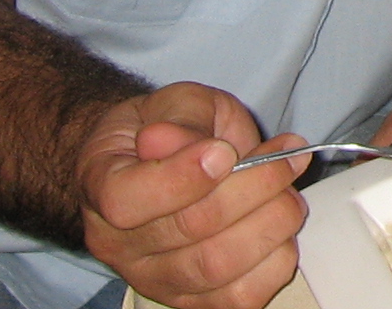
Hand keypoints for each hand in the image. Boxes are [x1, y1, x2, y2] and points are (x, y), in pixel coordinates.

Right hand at [78, 82, 310, 308]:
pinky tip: (281, 228)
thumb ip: (184, 118)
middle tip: (288, 158)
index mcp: (102, 185)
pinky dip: (274, 262)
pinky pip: (240, 298)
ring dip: (271, 224)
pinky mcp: (192, 300)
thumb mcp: (174, 103)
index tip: (225, 150)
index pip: (127, 199)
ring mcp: (154, 278)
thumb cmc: (168, 129)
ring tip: (290, 191)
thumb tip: (195, 146)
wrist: (159, 163)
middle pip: (188, 231)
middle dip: (254, 189)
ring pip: (217, 268)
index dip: (182, 176)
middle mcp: (118, 244)